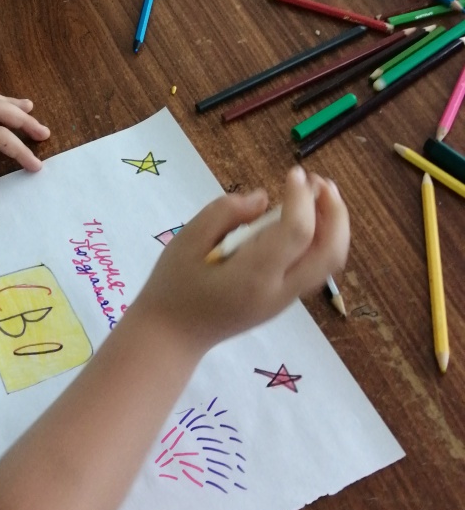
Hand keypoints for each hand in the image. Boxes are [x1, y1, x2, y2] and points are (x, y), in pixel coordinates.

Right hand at [135, 166, 349, 357]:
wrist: (174, 336)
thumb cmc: (174, 286)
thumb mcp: (187, 240)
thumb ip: (224, 212)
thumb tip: (263, 199)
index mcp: (253, 276)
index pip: (296, 233)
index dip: (301, 198)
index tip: (293, 173)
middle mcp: (279, 291)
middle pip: (330, 252)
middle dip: (335, 212)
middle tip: (319, 181)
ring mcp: (285, 299)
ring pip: (329, 261)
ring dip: (333, 224)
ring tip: (317, 193)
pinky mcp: (284, 300)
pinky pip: (316, 266)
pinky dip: (322, 238)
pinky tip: (304, 216)